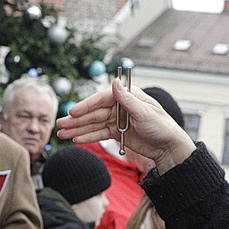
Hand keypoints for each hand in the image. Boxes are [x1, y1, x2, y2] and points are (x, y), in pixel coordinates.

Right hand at [57, 79, 197, 173]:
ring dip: (78, 129)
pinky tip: (76, 139)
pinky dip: (88, 137)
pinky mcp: (117, 132)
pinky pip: (99, 134)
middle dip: (76, 119)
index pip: (102, 99)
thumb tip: (114, 81)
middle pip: (94, 112)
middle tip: (60, 124)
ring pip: (93, 124)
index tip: (73, 112)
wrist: (169, 147)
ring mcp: (117, 119)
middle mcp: (120, 106)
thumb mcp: (145, 113)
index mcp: (128, 96)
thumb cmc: (162, 127)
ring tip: (62, 134)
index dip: (86, 105)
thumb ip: (127, 99)